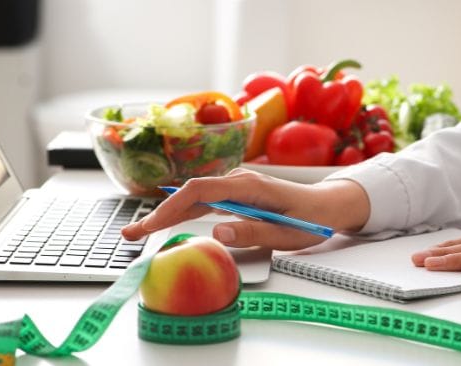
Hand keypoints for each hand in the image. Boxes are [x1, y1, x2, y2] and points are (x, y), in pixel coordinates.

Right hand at [122, 169, 369, 249]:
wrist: (328, 206)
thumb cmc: (311, 220)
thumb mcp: (287, 233)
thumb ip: (254, 233)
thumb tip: (218, 232)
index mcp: (250, 186)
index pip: (201, 190)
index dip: (173, 207)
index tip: (152, 225)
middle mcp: (239, 182)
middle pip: (191, 194)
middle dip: (160, 213)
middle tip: (132, 234)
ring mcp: (236, 188)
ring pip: (194, 198)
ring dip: (167, 214)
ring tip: (139, 232)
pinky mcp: (237, 196)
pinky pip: (204, 203)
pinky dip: (183, 214)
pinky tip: (166, 224)